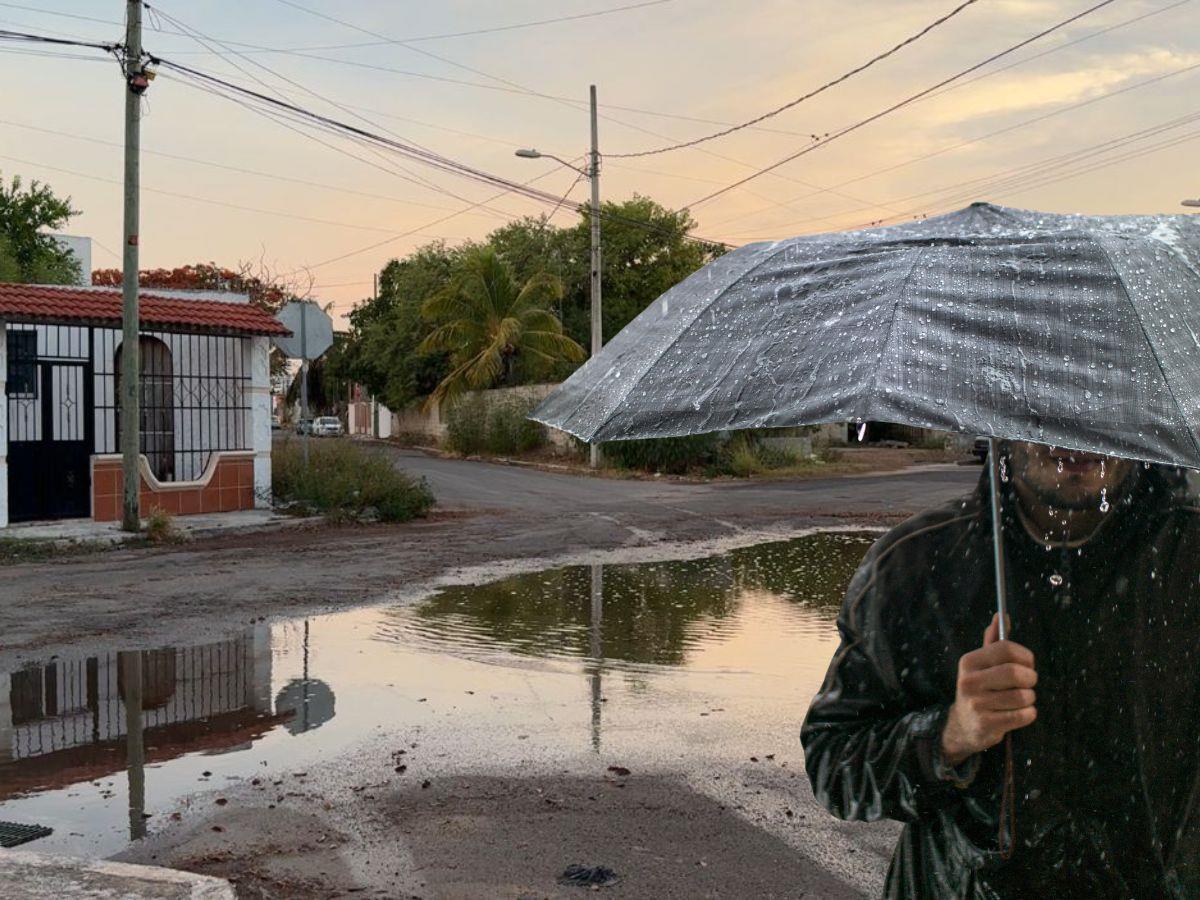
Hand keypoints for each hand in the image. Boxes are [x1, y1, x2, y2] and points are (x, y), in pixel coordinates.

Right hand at [940, 614, 1036, 765]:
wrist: (964, 724)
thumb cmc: (980, 689)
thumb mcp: (982, 664)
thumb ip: (993, 641)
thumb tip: (1001, 615)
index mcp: (969, 662)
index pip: (1006, 649)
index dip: (1025, 656)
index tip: (1028, 664)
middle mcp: (969, 681)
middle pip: (1015, 672)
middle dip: (1030, 678)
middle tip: (1028, 683)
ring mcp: (976, 703)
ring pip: (1023, 696)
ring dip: (1029, 698)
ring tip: (1021, 699)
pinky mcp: (986, 724)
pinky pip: (1023, 715)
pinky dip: (1028, 714)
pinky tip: (1019, 713)